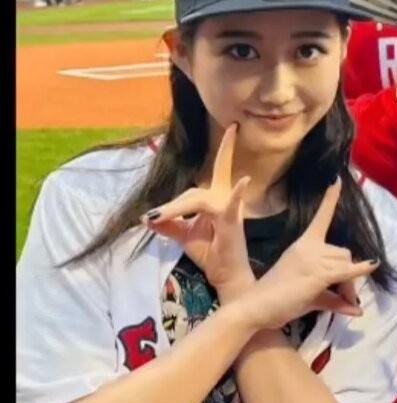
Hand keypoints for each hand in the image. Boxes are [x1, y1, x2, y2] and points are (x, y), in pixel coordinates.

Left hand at [143, 123, 254, 301]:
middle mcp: (225, 199)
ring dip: (176, 210)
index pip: (219, 168)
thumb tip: (147, 216)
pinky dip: (236, 194)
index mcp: (216, 199)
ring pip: (197, 199)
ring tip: (158, 219)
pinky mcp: (232, 221)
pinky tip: (243, 182)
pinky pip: (230, 205)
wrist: (225, 276)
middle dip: (175, 206)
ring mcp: (230, 210)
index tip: (234, 126)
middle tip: (157, 217)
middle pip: (194, 192)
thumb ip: (168, 224)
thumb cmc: (211, 253)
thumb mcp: (183, 235)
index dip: (227, 148)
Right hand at [238, 179, 376, 329]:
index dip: (330, 199)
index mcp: (303, 244)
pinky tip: (373, 265)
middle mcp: (309, 247)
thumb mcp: (310, 296)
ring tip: (343, 302)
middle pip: (344, 254)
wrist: (255, 306)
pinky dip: (361, 270)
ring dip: (350, 285)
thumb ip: (335, 300)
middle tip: (345, 297)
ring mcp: (313, 258)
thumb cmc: (277, 299)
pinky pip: (346, 271)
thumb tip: (358, 309)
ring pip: (347, 265)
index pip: (321, 217)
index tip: (338, 180)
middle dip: (348, 275)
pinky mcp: (318, 274)